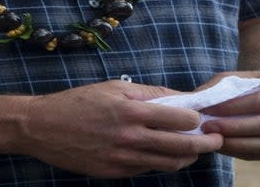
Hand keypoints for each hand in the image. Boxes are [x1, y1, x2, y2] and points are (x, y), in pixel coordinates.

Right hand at [19, 81, 222, 177]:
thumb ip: (146, 93)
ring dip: (187, 157)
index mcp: (130, 110)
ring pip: (168, 164)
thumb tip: (177, 97)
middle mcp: (130, 137)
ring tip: (194, 149)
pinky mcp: (115, 173)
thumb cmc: (78, 101)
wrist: (43, 126)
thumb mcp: (111, 87)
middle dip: (205, 143)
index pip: (179, 118)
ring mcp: (123, 159)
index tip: (205, 116)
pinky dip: (161, 163)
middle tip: (216, 139)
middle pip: (181, 146)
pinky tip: (163, 155)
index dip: (197, 118)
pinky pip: (147, 170)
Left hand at [199, 72, 259, 159]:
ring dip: (240, 144)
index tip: (209, 110)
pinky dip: (245, 151)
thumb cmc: (256, 81)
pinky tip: (224, 146)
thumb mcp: (240, 77)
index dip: (235, 108)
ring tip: (214, 140)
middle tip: (208, 128)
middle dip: (236, 128)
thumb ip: (220, 88)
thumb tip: (194, 101)